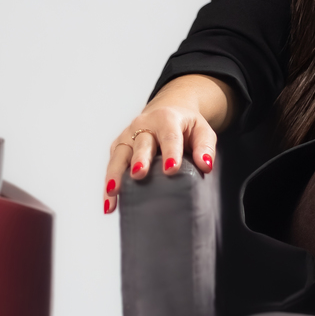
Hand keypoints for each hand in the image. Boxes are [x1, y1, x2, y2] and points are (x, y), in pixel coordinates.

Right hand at [103, 75, 233, 214]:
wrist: (167, 112)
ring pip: (119, 155)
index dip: (171, 152)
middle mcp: (143, 125)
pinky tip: (110, 204)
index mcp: (167, 119)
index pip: (169, 136)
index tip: (171, 170)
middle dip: (139, 159)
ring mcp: (128, 136)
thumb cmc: (186, 126)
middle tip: (139, 174)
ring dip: (115, 174)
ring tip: (114, 192)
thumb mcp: (202, 131)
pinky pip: (112, 166)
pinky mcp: (119, 148)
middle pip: (140, 144)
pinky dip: (109, 183)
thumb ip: (205, 147)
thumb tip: (206, 166)